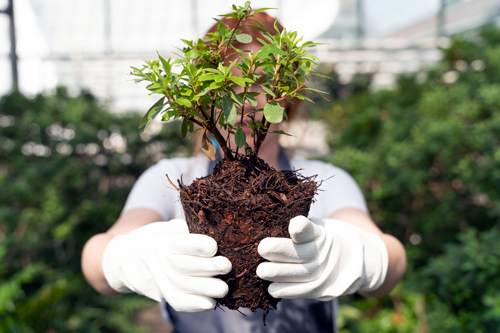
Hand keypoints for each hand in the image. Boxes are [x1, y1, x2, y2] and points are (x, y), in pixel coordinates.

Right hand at [102, 219, 231, 311]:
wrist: (128, 259)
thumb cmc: (160, 238)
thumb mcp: (170, 227)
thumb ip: (188, 228)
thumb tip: (218, 228)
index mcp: (163, 240)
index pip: (180, 244)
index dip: (198, 246)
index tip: (214, 246)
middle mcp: (158, 260)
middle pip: (182, 267)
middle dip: (208, 268)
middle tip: (227, 265)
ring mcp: (159, 279)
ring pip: (182, 287)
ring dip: (205, 289)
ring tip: (224, 288)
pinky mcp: (162, 293)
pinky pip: (177, 302)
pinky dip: (195, 305)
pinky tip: (211, 303)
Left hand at [256, 216, 387, 300]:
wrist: (351, 261)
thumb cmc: (319, 241)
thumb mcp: (314, 228)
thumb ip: (297, 231)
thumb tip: (265, 228)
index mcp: (320, 234)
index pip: (310, 230)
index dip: (302, 227)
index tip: (293, 225)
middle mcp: (325, 253)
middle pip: (302, 254)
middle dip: (280, 251)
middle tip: (262, 249)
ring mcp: (326, 272)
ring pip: (301, 274)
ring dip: (279, 274)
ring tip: (261, 271)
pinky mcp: (324, 289)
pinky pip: (304, 291)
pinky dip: (286, 291)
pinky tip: (272, 288)